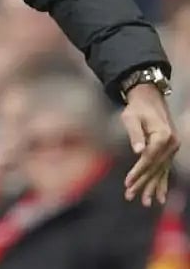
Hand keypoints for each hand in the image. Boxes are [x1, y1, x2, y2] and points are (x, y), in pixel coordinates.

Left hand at [122, 82, 179, 205]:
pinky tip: (160, 196)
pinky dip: (162, 183)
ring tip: (145, 202)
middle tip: (130, 196)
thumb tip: (138, 151)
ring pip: (161, 171)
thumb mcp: (131, 117)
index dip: (138, 172)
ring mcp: (172, 148)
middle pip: (156, 168)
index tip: (127, 183)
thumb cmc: (137, 107)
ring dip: (152, 187)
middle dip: (143, 184)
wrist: (149, 98)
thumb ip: (135, 134)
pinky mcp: (169, 151)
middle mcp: (171, 144)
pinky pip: (165, 169)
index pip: (149, 159)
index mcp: (163, 136)